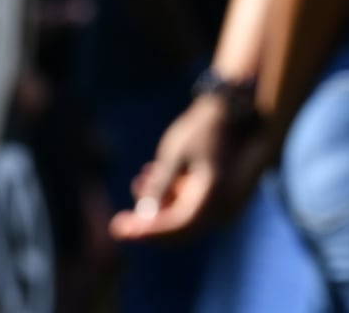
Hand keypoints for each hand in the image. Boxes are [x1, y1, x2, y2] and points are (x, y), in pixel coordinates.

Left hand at [108, 96, 273, 242]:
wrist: (231, 116)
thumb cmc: (201, 131)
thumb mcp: (174, 155)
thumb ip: (160, 186)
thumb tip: (144, 216)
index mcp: (213, 196)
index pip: (178, 227)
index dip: (148, 232)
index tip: (121, 232)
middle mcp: (223, 209)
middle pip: (180, 231)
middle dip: (147, 228)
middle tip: (117, 225)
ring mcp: (223, 208)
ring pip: (183, 222)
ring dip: (156, 210)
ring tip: (142, 178)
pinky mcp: (217, 201)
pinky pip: (190, 210)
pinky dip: (168, 201)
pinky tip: (152, 176)